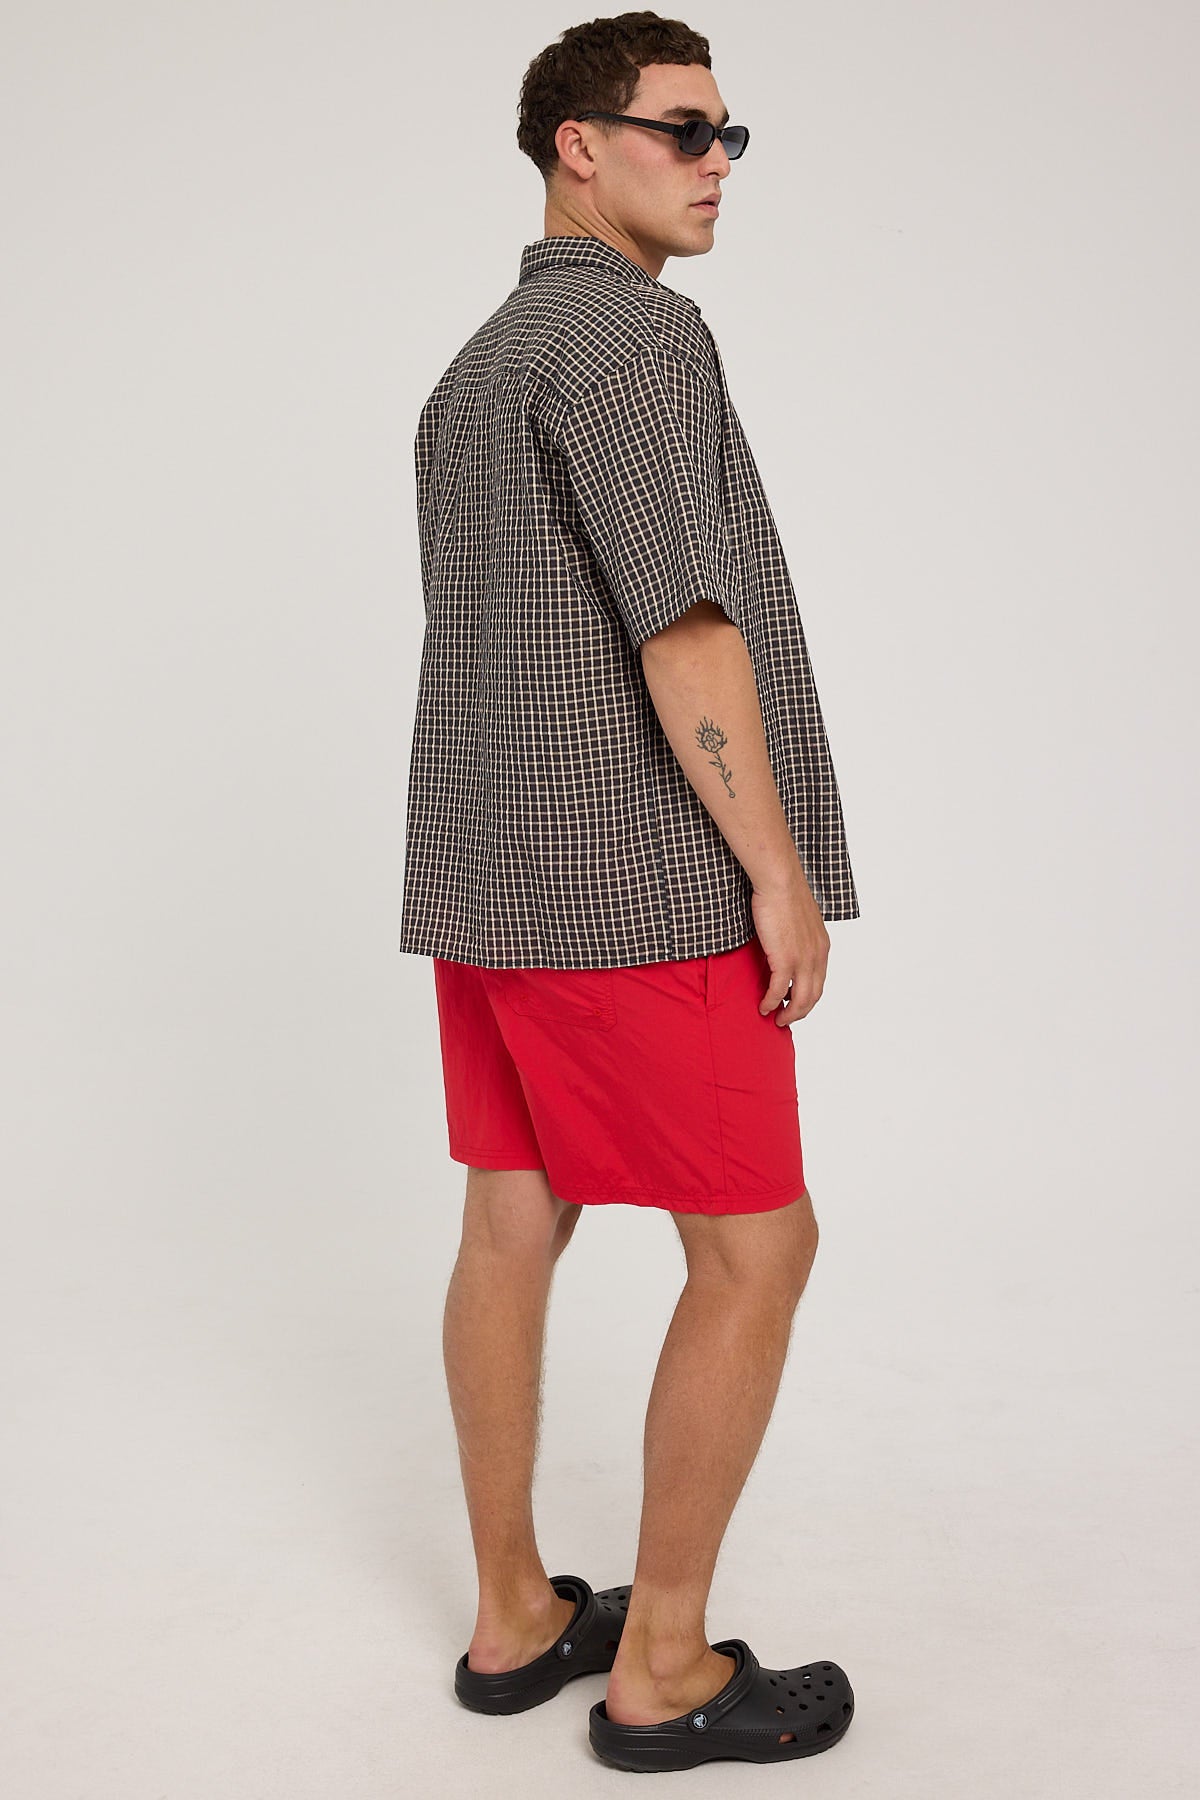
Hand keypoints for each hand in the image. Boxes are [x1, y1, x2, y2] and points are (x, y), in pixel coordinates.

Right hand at [750, 871, 830, 1025]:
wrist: (780, 881)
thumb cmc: (785, 893)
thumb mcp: (799, 919)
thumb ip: (797, 935)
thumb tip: (784, 943)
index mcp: (822, 946)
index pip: (819, 981)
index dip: (807, 997)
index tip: (794, 1002)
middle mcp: (817, 956)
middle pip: (813, 996)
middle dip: (800, 1011)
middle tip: (786, 1018)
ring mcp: (803, 959)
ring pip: (800, 999)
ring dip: (788, 1013)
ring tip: (776, 1018)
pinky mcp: (785, 959)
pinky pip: (778, 990)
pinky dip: (771, 1002)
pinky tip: (764, 1006)